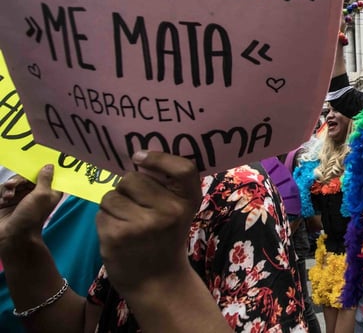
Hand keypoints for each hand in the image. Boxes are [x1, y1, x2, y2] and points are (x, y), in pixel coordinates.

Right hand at [0, 166, 61, 252]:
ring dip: (9, 187)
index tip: (32, 166)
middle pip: (25, 177)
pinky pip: (3, 191)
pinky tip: (3, 201)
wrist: (12, 237)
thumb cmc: (31, 218)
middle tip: (12, 185)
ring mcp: (19, 198)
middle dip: (18, 180)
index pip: (44, 175)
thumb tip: (49, 166)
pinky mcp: (6, 203)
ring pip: (12, 183)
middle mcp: (33, 194)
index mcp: (47, 192)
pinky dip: (2, 193)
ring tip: (7, 197)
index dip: (39, 170)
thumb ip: (45, 179)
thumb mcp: (42, 196)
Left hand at [96, 151, 201, 295]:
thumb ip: (168, 185)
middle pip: (132, 178)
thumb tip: (138, 156)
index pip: (183, 168)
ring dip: (114, 205)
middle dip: (127, 187)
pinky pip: (101, 212)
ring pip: (112, 195)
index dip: (159, 158)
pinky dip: (105, 220)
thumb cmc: (167, 238)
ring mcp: (142, 224)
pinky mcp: (117, 236)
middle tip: (136, 206)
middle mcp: (169, 211)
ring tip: (127, 222)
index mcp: (188, 201)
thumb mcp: (180, 211)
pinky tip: (118, 233)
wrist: (158, 281)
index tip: (140, 157)